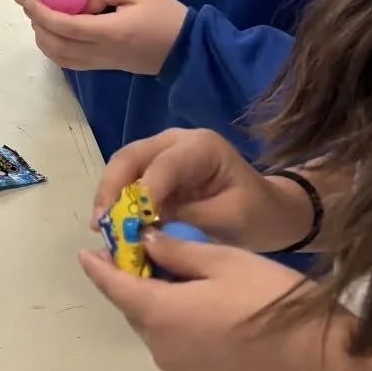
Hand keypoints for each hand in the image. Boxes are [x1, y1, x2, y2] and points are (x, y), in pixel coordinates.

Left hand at [23, 0, 188, 74]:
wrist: (187, 48)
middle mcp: (102, 51)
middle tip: (33, 6)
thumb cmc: (165, 16)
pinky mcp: (105, 67)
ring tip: (41, 19)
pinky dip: (55, 50)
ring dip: (44, 40)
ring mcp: (102, 63)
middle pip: (57, 45)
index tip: (30, 1)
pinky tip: (55, 35)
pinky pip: (72, 63)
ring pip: (61, 58)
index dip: (43, 14)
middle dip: (38, 26)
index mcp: (110, 32)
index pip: (66, 26)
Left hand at [78, 232, 336, 370]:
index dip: (98, 267)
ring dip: (152, 297)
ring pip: (151, 323)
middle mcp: (160, 346)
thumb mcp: (221, 260)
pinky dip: (170, 316)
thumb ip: (175, 249)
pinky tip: (190, 297)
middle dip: (130, 277)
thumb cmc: (268, 299)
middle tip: (139, 247)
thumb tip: (143, 243)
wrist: (319, 358)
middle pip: (132, 306)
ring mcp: (180, 366)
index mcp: (159, 315)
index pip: (114, 287)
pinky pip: (171, 339)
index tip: (85, 251)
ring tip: (168, 268)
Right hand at [91, 129, 316, 251]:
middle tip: (99, 224)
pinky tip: (112, 224)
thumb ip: (183, 220)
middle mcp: (176, 141)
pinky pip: (128, 179)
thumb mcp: (226, 221)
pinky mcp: (155, 168)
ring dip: (109, 195)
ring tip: (101, 227)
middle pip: (131, 157)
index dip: (140, 194)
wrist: (272, 211)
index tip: (126, 226)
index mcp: (201, 147)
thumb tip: (140, 229)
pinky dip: (117, 200)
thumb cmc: (256, 215)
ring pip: (123, 166)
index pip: (161, 166)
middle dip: (111, 190)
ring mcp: (163, 151)